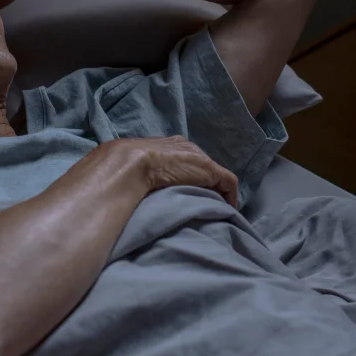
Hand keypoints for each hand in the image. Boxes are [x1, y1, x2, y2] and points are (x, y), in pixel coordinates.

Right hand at [110, 136, 238, 207]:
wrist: (131, 164)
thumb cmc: (126, 168)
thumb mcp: (135, 169)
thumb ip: (144, 174)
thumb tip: (138, 188)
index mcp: (169, 145)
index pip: (186, 160)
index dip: (191, 177)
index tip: (191, 193)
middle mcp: (187, 147)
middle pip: (202, 166)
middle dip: (205, 184)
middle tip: (204, 203)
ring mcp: (199, 158)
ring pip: (216, 175)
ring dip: (217, 192)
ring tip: (216, 209)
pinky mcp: (210, 170)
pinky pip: (228, 183)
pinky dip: (230, 196)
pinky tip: (227, 210)